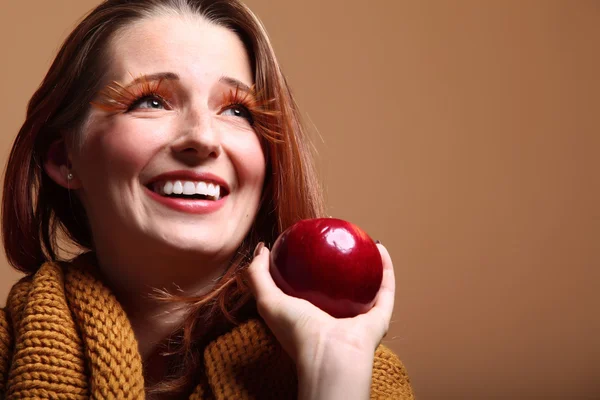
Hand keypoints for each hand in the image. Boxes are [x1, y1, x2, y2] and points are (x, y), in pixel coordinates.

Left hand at [243, 242, 395, 399]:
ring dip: (368, 263)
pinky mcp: (380, 317)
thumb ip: (258, 276)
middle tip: (336, 239)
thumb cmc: (297, 332)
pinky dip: (385, 267)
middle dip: (338, 264)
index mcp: (309, 316)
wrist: (330, 356)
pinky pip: (385, 287)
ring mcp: (359, 318)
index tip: (306, 243)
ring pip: (367, 285)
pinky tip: (379, 247)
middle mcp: (335, 318)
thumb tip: (262, 249)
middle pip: (339, 286)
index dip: (306, 266)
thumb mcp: (267, 301)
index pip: (307, 289)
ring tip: (362, 239)